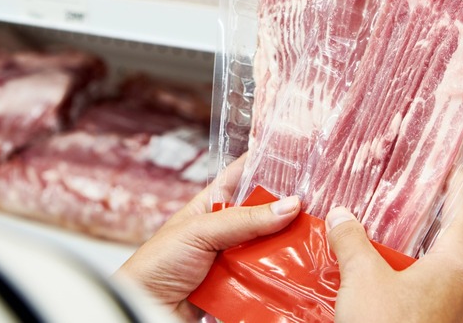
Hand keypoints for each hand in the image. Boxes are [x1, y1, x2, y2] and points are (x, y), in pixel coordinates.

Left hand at [113, 156, 300, 320]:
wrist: (145, 309)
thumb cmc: (158, 264)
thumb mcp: (200, 231)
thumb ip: (244, 219)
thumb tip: (290, 205)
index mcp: (212, 204)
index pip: (242, 174)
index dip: (265, 163)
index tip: (297, 155)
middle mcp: (227, 228)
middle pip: (265, 211)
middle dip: (288, 207)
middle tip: (317, 199)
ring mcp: (235, 256)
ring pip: (271, 243)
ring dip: (289, 241)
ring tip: (317, 231)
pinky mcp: (242, 283)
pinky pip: (269, 274)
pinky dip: (283, 271)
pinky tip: (302, 264)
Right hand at [328, 188, 462, 322]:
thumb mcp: (363, 278)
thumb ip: (352, 241)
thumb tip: (340, 218)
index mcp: (457, 263)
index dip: (456, 181)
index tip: (451, 164)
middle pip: (450, 236)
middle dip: (427, 216)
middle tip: (409, 196)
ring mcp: (455, 308)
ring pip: (438, 265)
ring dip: (415, 249)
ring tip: (389, 234)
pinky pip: (429, 289)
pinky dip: (411, 275)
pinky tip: (384, 274)